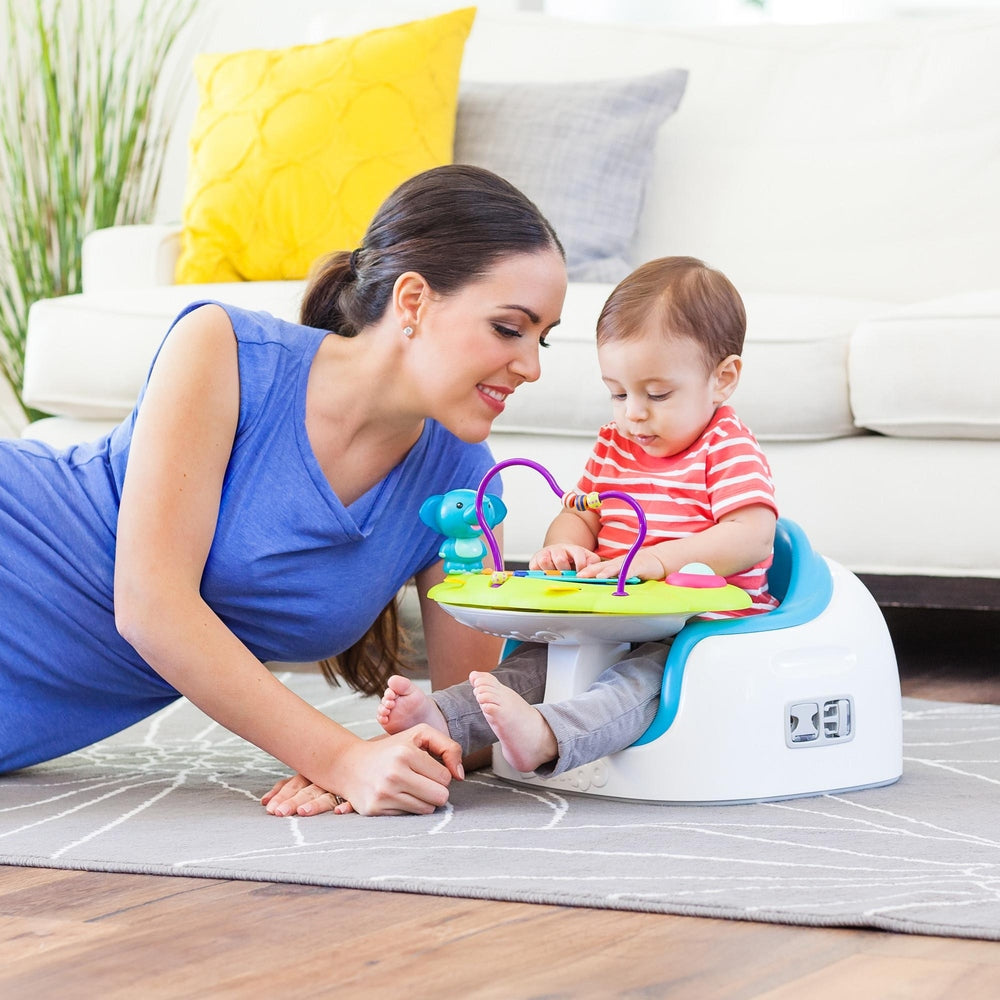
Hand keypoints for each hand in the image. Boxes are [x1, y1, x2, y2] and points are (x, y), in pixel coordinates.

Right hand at [261, 723, 464, 817]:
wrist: (350, 765)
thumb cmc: (391, 749)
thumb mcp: (419, 735)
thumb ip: (448, 747)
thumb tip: (461, 775)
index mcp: (406, 753)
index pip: (446, 777)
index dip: (440, 774)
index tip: (427, 769)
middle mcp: (394, 774)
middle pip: (440, 796)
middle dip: (437, 790)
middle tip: (424, 782)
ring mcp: (384, 794)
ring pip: (427, 809)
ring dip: (424, 800)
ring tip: (410, 788)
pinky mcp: (375, 809)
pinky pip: (409, 817)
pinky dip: (408, 808)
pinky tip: (396, 795)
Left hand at [262, 773, 354, 816]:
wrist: (369, 759)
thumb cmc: (334, 770)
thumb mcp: (310, 776)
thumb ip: (288, 788)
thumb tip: (264, 802)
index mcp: (314, 774)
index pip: (295, 784)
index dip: (282, 794)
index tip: (269, 807)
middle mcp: (327, 779)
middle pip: (308, 791)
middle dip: (293, 801)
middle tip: (279, 812)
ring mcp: (343, 787)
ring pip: (327, 796)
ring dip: (316, 804)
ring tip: (303, 811)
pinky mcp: (360, 795)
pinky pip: (354, 801)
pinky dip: (348, 805)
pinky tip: (340, 812)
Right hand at [529, 544, 599, 572]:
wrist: (557, 553)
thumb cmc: (572, 559)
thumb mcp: (585, 558)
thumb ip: (592, 562)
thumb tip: (593, 570)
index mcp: (573, 549)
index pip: (578, 555)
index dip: (580, 565)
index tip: (580, 575)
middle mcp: (558, 549)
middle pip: (560, 559)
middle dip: (564, 570)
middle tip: (566, 578)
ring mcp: (545, 553)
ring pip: (545, 561)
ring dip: (550, 571)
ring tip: (555, 577)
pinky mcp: (535, 559)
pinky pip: (535, 566)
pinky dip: (539, 573)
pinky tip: (545, 576)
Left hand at [575, 548, 665, 580]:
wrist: (658, 559)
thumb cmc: (639, 566)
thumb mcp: (623, 571)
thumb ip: (613, 577)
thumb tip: (599, 584)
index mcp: (614, 564)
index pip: (597, 567)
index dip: (586, 570)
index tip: (575, 576)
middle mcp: (619, 563)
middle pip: (602, 566)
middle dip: (590, 570)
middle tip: (579, 576)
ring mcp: (629, 563)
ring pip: (615, 568)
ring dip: (606, 572)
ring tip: (597, 577)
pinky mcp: (639, 566)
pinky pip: (631, 570)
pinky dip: (625, 574)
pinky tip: (620, 579)